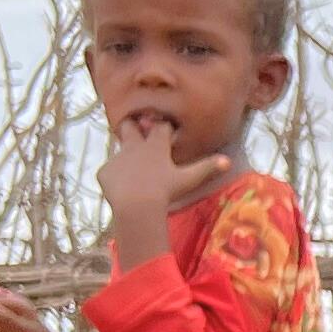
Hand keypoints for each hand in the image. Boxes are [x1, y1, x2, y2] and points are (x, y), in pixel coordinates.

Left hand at [97, 126, 227, 265]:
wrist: (135, 205)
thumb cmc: (165, 190)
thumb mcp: (188, 179)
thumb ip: (207, 168)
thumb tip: (228, 161)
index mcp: (155, 145)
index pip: (160, 126)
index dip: (164, 127)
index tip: (167, 130)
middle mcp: (134, 146)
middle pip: (130, 126)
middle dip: (133, 126)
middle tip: (138, 133)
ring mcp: (117, 158)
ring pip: (118, 149)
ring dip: (124, 155)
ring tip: (131, 168)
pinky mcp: (105, 172)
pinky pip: (109, 171)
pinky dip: (114, 177)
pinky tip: (121, 189)